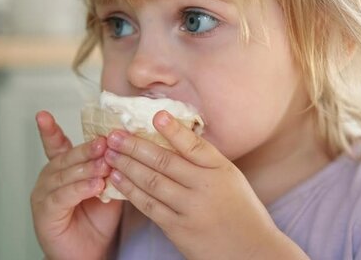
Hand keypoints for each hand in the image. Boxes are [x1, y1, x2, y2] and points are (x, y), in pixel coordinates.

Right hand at [30, 111, 122, 259]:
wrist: (91, 253)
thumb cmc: (98, 220)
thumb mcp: (108, 186)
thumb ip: (111, 167)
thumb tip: (128, 144)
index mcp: (63, 169)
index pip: (56, 145)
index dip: (49, 130)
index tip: (43, 114)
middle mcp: (49, 179)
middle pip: (67, 157)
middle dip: (86, 148)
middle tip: (105, 141)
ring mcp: (44, 195)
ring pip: (65, 175)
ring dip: (86, 167)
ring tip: (105, 162)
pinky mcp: (45, 213)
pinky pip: (63, 196)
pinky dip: (80, 189)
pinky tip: (95, 185)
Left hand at [103, 110, 307, 259]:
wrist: (251, 251)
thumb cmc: (241, 211)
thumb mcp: (230, 178)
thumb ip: (205, 160)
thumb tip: (175, 135)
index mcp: (220, 170)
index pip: (194, 145)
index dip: (173, 130)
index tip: (156, 115)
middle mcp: (205, 187)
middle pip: (164, 161)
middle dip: (135, 146)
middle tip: (114, 135)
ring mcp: (190, 209)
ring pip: (152, 182)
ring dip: (127, 165)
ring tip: (109, 154)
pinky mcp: (178, 229)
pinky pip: (149, 206)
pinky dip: (131, 191)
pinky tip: (118, 179)